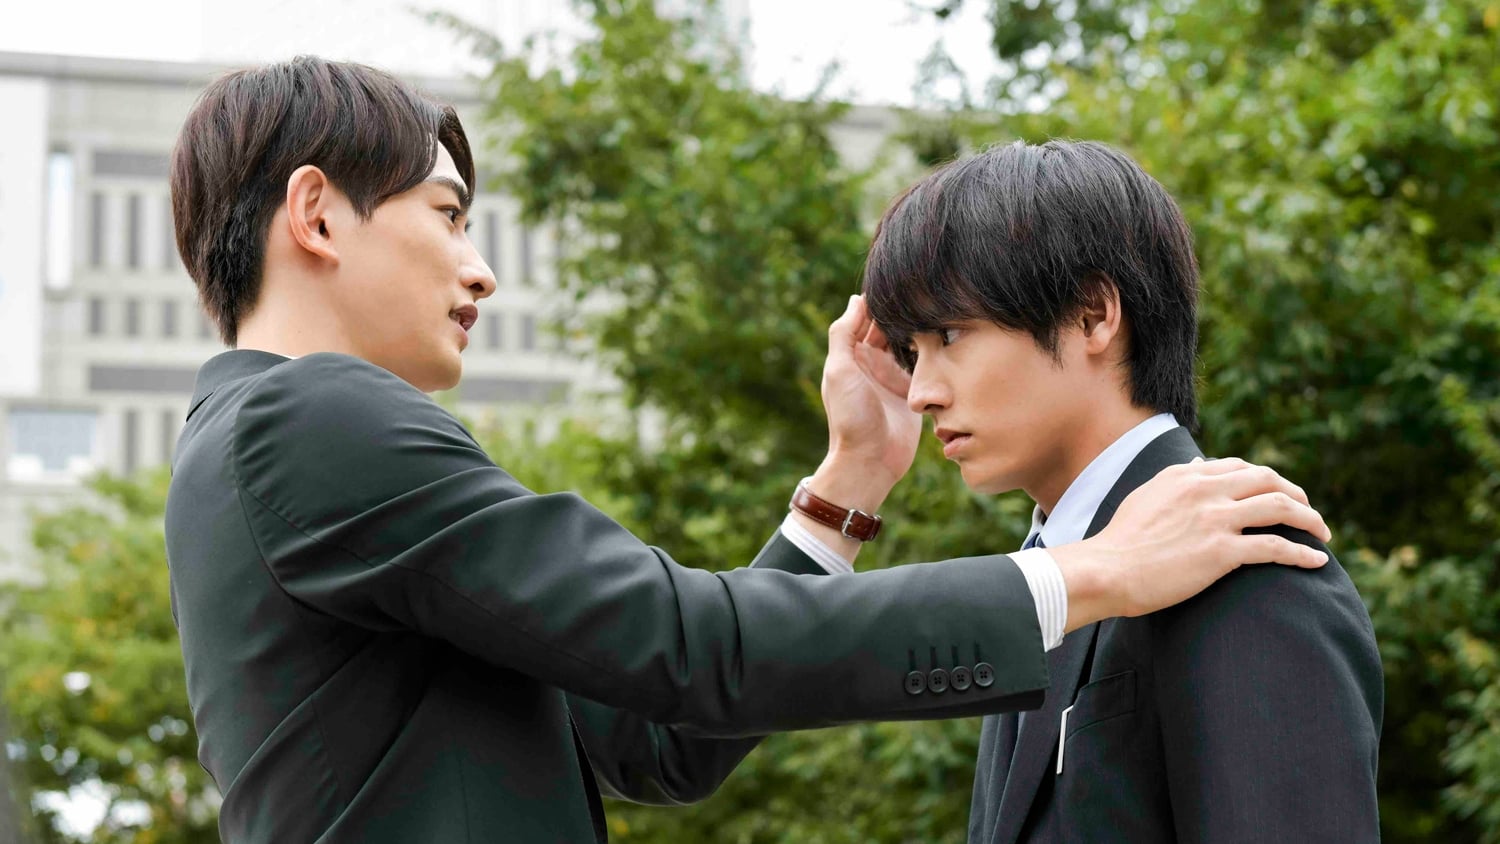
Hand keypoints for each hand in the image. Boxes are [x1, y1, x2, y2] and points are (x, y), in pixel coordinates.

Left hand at [819, 295, 921, 490]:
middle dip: (904, 312)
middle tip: (926, 291)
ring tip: (938, 308)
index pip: (865, 318)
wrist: (870, 460)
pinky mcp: (913, 391)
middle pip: (889, 328)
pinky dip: (932, 352)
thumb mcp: (840, 370)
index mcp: (851, 355)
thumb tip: (856, 300)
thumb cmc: (850, 417)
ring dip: (920, 329)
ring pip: (909, 344)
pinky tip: (946, 336)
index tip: (899, 279)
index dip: (879, 300)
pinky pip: (924, 365)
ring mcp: (893, 377)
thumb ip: (843, 334)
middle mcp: (873, 363)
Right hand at [1050, 457, 1331, 631]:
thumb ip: (1176, 480)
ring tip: (1322, 533)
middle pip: (1268, 481)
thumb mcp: (1146, 496)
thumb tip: (1198, 463)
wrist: (1108, 570)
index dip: (1265, 480)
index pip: (1239, 467)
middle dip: (1295, 494)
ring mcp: (1216, 519)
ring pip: (1281, 508)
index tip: (1276, 495)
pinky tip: (1317, 562)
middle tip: (1307, 512)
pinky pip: (1276, 547)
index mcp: (1186, 475)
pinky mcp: (1222, 552)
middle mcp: (1205, 490)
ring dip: (1309, 519)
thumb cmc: (1121, 541)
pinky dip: (1302, 553)